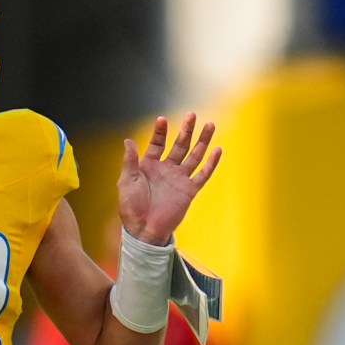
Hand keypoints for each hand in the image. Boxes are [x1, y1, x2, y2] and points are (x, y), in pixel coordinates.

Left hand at [117, 112, 220, 244]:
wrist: (144, 230)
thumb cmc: (131, 207)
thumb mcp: (126, 181)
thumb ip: (130, 161)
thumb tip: (127, 140)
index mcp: (149, 165)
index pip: (157, 143)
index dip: (160, 132)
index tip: (162, 119)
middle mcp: (166, 169)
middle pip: (179, 145)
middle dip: (186, 130)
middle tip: (192, 114)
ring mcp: (179, 179)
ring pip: (194, 155)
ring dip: (202, 141)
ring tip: (209, 124)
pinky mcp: (189, 190)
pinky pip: (203, 175)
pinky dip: (211, 163)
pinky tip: (217, 150)